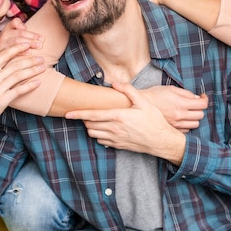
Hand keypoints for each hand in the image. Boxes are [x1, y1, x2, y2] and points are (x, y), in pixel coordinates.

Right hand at [0, 18, 43, 54]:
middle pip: (19, 34)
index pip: (14, 22)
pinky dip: (22, 52)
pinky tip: (29, 52)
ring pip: (16, 42)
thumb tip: (25, 27)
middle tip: (41, 40)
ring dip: (28, 43)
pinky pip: (13, 52)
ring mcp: (2, 45)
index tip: (27, 28)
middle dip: (31, 36)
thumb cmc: (9, 44)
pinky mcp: (2, 54)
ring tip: (37, 45)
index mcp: (8, 29)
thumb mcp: (12, 34)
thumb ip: (19, 28)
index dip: (21, 24)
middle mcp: (4, 35)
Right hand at [0, 41, 43, 158]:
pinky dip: (30, 86)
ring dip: (32, 71)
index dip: (17, 48)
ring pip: (18, 76)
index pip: (3, 55)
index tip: (28, 45)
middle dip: (29, 60)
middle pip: (13, 65)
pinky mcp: (1, 100)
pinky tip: (38, 82)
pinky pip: (19, 90)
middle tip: (41, 58)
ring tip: (43, 68)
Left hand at [66, 82, 185, 164]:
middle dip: (85, 119)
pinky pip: (101, 142)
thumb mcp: (144, 102)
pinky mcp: (118, 146)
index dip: (78, 114)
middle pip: (90, 126)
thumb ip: (129, 91)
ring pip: (93, 135)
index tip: (67, 113)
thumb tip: (115, 83)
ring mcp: (116, 139)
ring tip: (95, 121)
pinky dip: (99, 136)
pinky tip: (105, 130)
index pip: (92, 115)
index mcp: (119, 116)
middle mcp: (114, 129)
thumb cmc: (154, 121)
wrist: (162, 141)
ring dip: (91, 128)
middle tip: (87, 112)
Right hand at [140, 86, 207, 131]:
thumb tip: (196, 97)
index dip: (205, 100)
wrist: (139, 105)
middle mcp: (180, 115)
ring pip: (195, 124)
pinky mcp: (172, 129)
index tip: (202, 97)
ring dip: (194, 118)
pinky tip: (181, 119)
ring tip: (188, 112)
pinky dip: (187, 125)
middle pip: (200, 115)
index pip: (202, 104)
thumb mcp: (171, 89)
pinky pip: (186, 130)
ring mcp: (176, 124)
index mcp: (181, 103)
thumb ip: (186, 93)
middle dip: (200, 109)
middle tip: (195, 104)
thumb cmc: (154, 95)